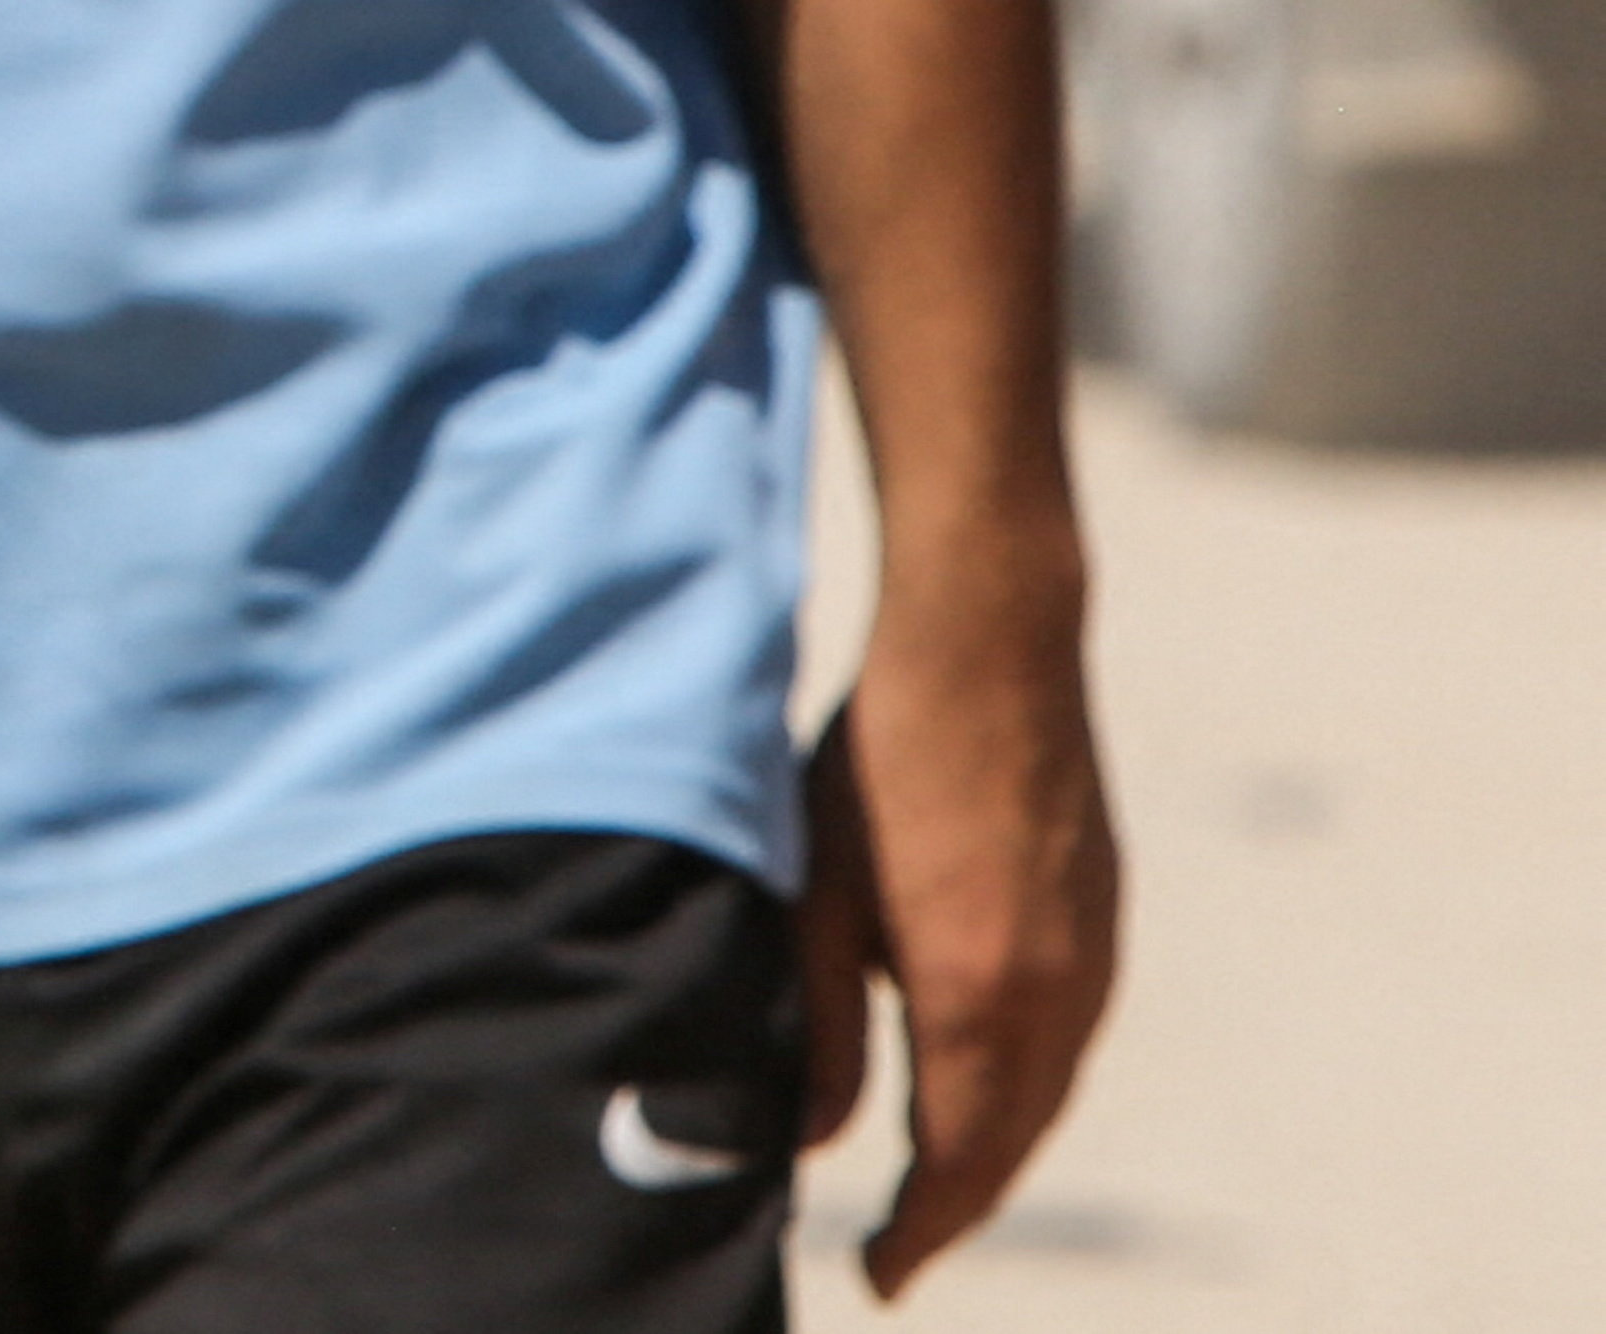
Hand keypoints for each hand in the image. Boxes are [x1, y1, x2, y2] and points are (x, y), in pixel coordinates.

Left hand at [802, 575, 1123, 1295]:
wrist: (991, 648)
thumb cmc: (875, 761)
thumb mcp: (814, 895)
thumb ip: (820, 1028)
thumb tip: (815, 1141)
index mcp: (973, 998)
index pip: (954, 1162)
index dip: (918, 1232)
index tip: (879, 1280)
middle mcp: (1053, 996)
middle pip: (1010, 1144)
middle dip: (956, 1207)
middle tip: (901, 1251)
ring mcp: (1092, 956)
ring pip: (1047, 1096)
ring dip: (995, 1150)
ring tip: (935, 1185)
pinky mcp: (1102, 916)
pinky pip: (1069, 1039)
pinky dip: (1026, 1088)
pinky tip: (986, 1085)